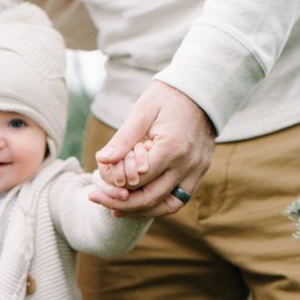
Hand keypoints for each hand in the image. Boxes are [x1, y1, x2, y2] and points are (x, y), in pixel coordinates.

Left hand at [90, 81, 214, 217]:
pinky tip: (138, 203)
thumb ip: (123, 139)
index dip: (115, 187)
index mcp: (172, 148)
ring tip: (115, 208)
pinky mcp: (201, 171)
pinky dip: (159, 204)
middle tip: (97, 199)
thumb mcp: (142, 111)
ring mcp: (197, 169)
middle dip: (121, 204)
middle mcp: (188, 163)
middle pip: (151, 198)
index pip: (138, 180)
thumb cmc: (168, 96)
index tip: (96, 187)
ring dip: (140, 211)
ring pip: (168, 206)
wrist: (203, 89)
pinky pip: (180, 198)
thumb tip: (102, 160)